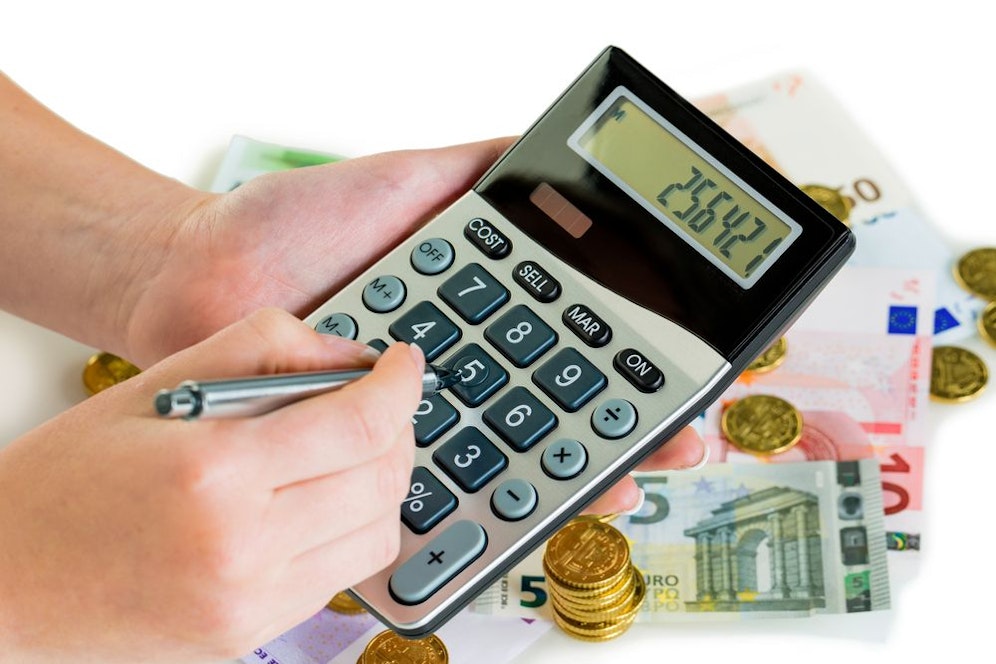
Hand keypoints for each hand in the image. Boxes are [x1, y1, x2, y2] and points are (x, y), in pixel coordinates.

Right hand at [0, 308, 423, 661]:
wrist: (5, 587)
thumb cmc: (66, 481)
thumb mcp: (156, 384)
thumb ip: (261, 349)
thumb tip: (350, 358)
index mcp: (214, 473)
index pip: (359, 424)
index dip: (400, 385)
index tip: (404, 364)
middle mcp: (242, 549)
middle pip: (382, 480)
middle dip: (400, 428)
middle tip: (381, 399)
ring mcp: (249, 605)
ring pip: (377, 534)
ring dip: (382, 482)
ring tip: (350, 448)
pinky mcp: (248, 637)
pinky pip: (338, 576)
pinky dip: (349, 528)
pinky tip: (318, 499)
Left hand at [120, 134, 705, 517]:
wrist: (193, 275)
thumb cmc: (293, 228)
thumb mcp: (399, 182)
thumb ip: (475, 172)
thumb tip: (551, 155)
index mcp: (473, 314)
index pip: (569, 347)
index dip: (629, 368)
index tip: (683, 381)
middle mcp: (454, 373)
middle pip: (554, 412)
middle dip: (622, 432)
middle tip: (675, 442)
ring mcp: (411, 421)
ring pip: (504, 459)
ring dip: (565, 480)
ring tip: (612, 484)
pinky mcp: (362, 461)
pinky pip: (424, 490)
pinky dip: (472, 510)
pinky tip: (511, 512)